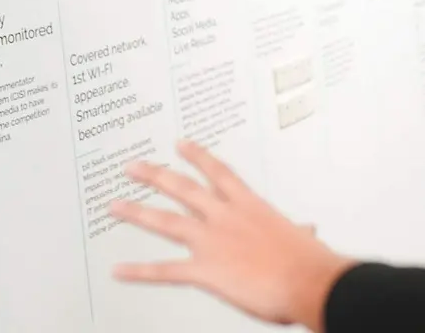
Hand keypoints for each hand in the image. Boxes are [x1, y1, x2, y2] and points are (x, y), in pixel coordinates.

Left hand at [109, 140, 355, 330]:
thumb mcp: (301, 239)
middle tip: (134, 167)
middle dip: (155, 176)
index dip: (197, 157)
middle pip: (183, 189)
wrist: (308, 280)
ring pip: (166, 222)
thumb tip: (307, 231)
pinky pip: (165, 271)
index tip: (181, 144)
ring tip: (115, 205)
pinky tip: (119, 271)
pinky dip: (139, 272)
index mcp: (250, 206)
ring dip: (138, 212)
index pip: (219, 173)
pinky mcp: (205, 271)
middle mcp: (226, 218)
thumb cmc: (308, 262)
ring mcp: (213, 242)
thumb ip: (297, 232)